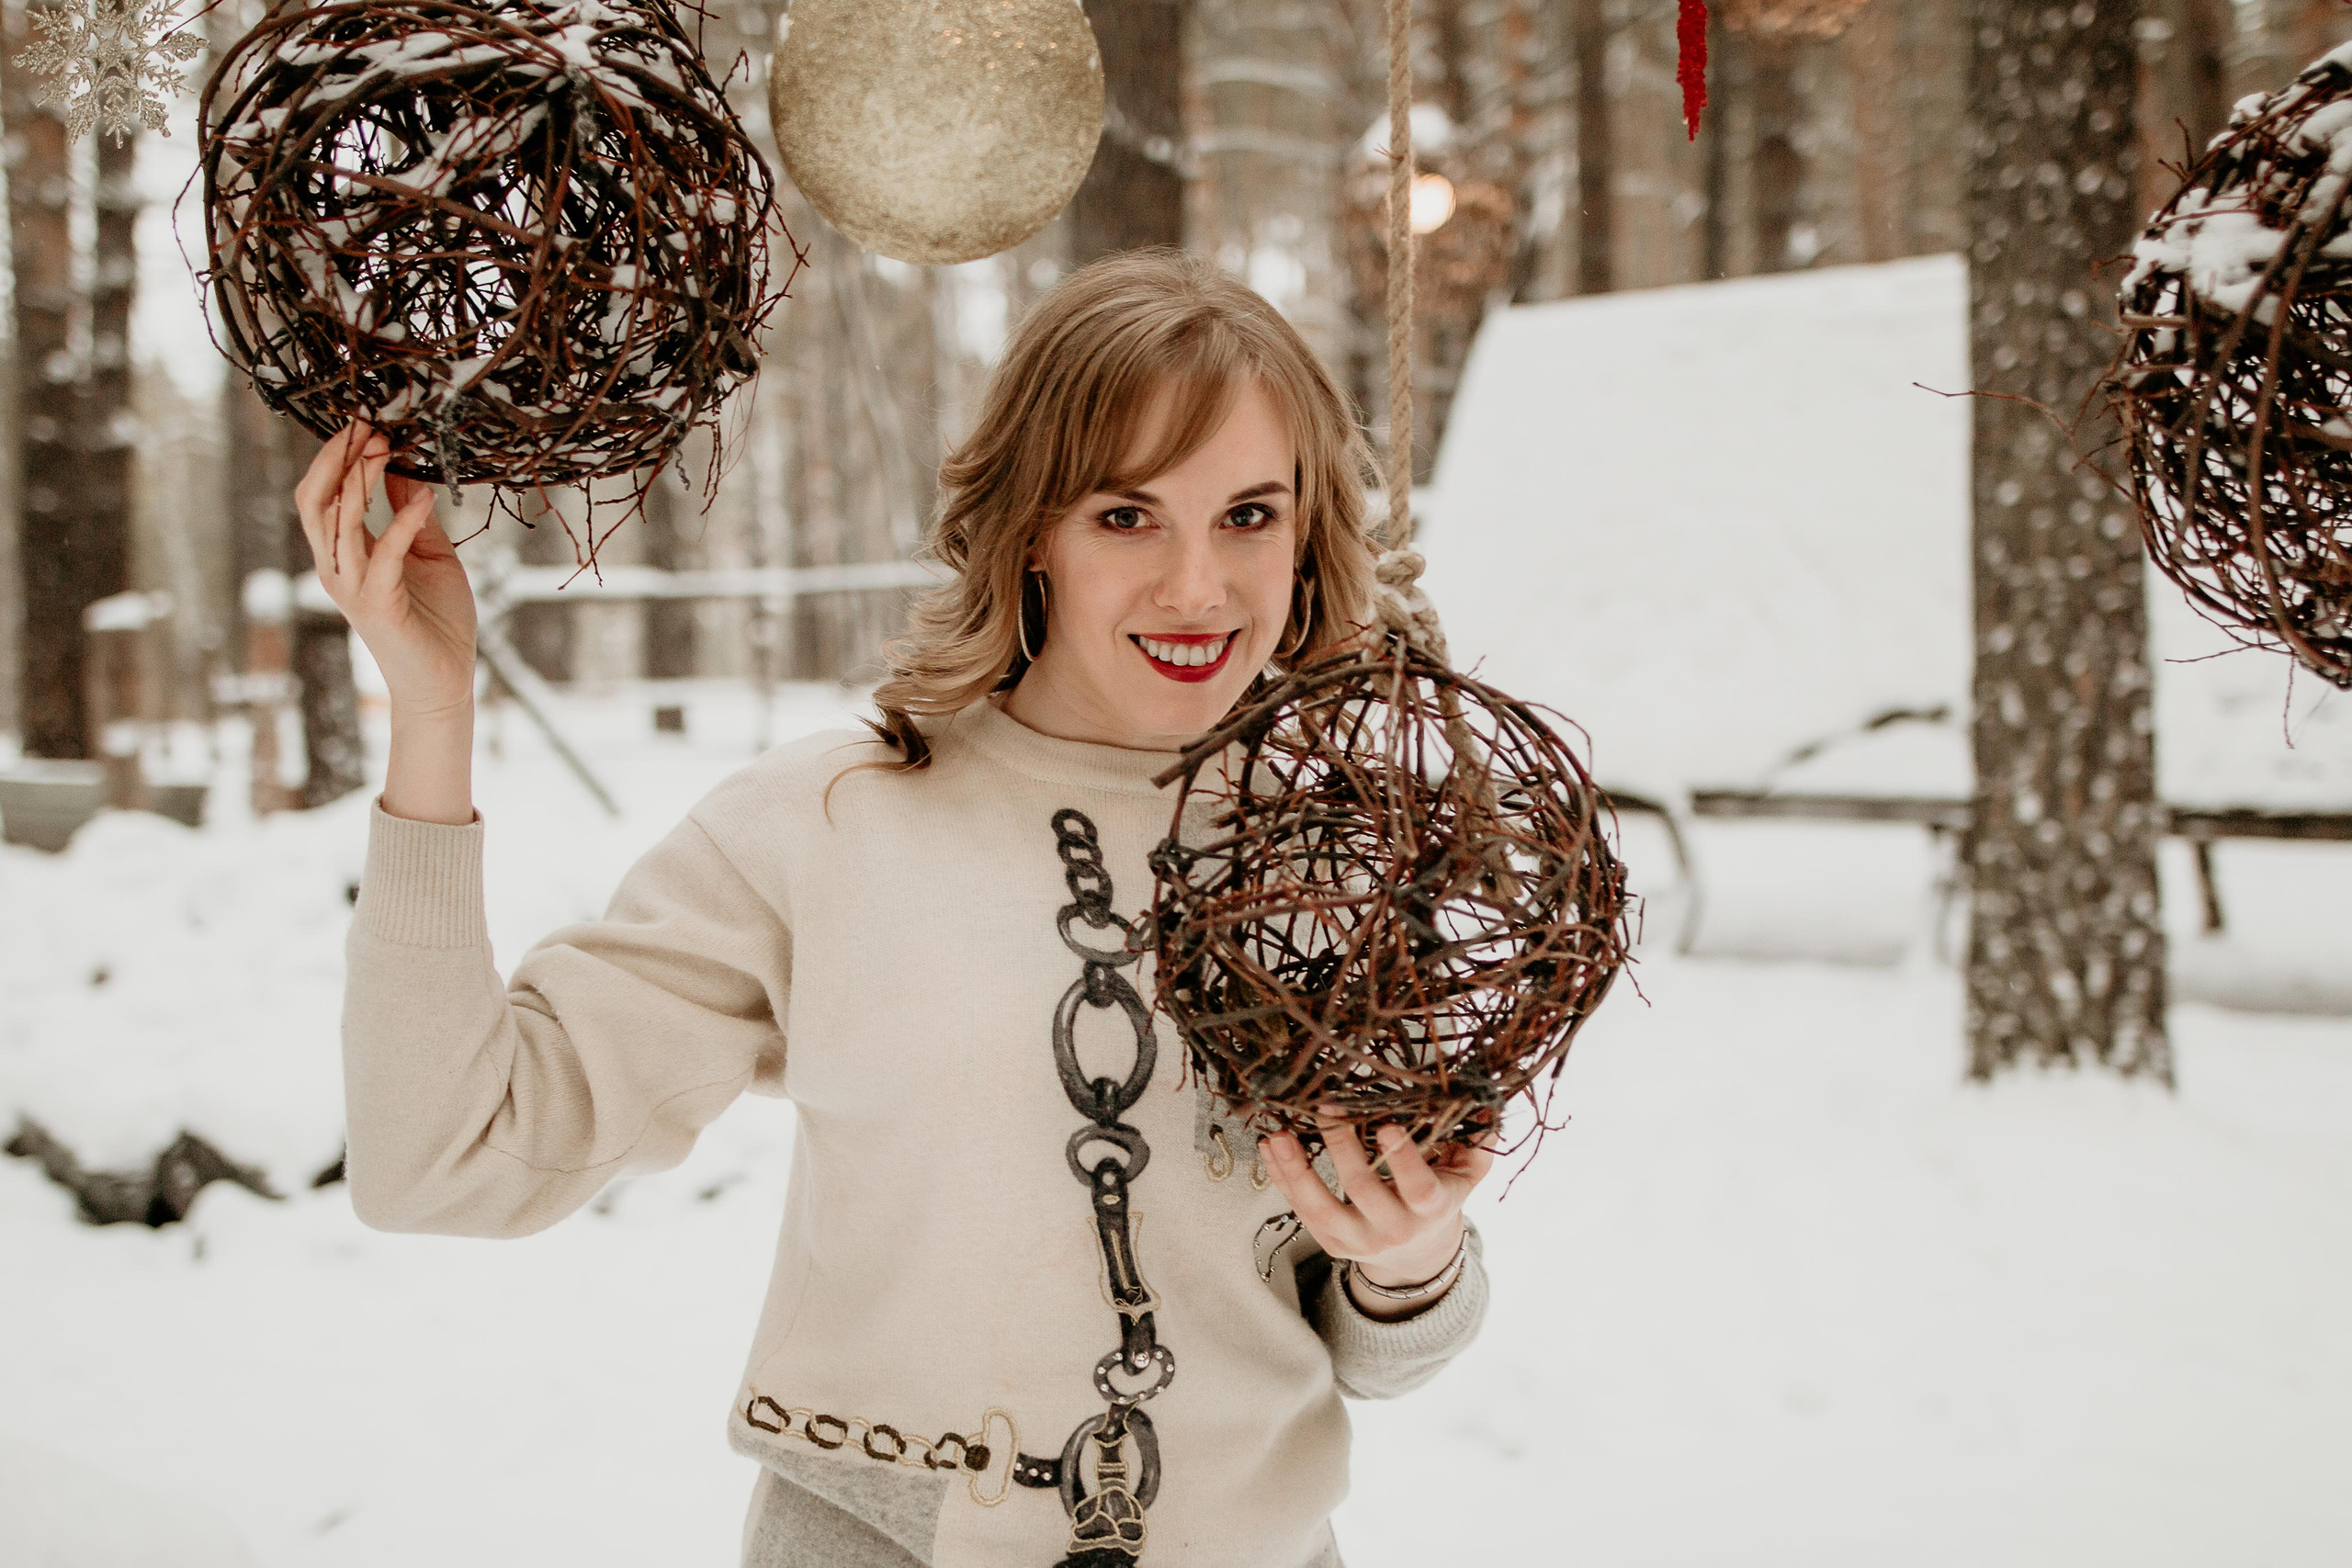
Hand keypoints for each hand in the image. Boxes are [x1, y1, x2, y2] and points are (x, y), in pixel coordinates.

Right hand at [295, 421, 476, 719]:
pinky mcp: (377, 605)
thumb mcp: (427, 552)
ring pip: (337, 523)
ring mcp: (352, 587)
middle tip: (365, 424)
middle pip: (315, 501)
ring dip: (360, 481)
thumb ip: (409, 512)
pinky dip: (402, 524)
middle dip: (337, 459)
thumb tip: (402, 465)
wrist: (443, 681)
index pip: (323, 493)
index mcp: (343, 553)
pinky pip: (383, 556)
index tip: (366, 420)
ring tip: (385, 446)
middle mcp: (336, 568)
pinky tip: (424, 499)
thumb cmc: (436, 619)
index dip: (338, 456)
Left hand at [1259, 1107, 1496, 1311]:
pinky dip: (1283, 1179)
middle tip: (1325, 1109)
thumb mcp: (1468, 1172)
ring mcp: (1358, 1240)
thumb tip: (1485, 1103)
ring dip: (1297, 1171)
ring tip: (1279, 1136)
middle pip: (1363, 1190)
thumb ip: (1479, 1140)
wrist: (1418, 1253)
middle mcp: (1394, 1229)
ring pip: (1322, 1209)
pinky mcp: (1331, 1243)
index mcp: (1431, 1209)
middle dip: (1342, 1148)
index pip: (1419, 1188)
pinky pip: (1301, 1212)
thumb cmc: (1442, 1196)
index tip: (1387, 1125)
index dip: (1403, 1160)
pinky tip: (1270, 1148)